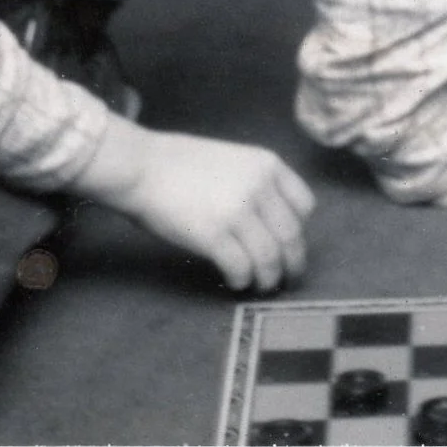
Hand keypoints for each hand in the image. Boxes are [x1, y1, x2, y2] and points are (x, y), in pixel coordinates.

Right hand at [75, 118, 313, 290]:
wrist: (142, 166)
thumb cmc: (178, 164)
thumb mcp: (232, 160)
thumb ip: (254, 184)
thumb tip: (266, 220)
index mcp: (267, 165)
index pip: (304, 205)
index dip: (299, 231)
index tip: (289, 244)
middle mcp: (260, 187)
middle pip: (291, 235)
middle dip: (293, 263)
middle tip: (287, 278)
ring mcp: (238, 211)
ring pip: (270, 257)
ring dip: (269, 278)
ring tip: (261, 286)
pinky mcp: (215, 235)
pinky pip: (242, 267)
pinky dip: (243, 280)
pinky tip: (236, 282)